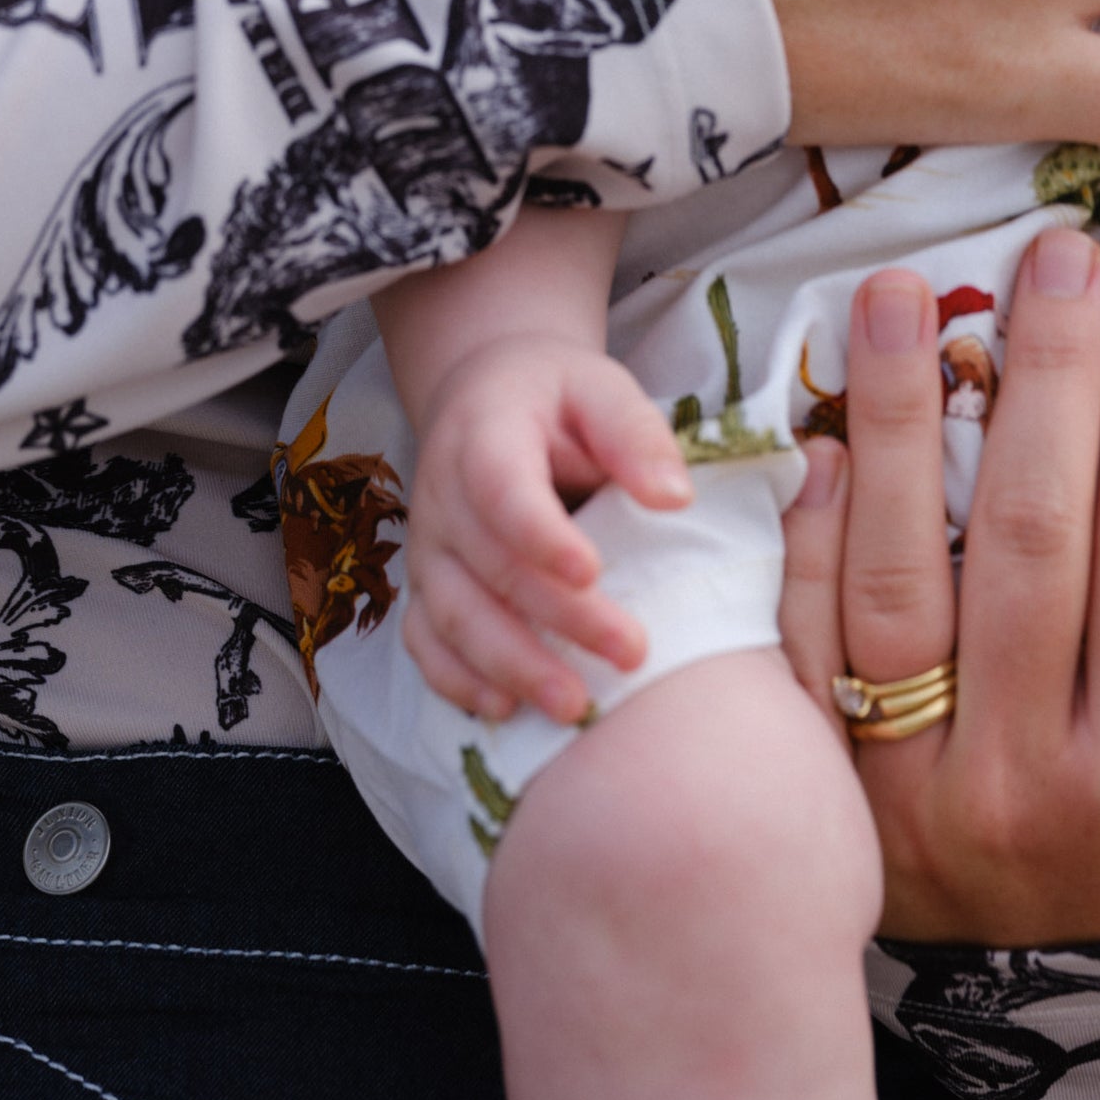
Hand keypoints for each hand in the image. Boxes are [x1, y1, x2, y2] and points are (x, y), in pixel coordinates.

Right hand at [399, 336, 691, 724]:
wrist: (485, 395)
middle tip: (630, 653)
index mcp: (484, 435)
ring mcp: (428, 547)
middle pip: (489, 567)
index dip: (538, 534)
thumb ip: (636, 434)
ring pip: (454, 616)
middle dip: (558, 619)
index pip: (499, 487)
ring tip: (573, 707)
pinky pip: (424, 641)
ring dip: (510, 666)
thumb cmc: (557, 398)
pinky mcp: (425, 586)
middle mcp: (442, 495)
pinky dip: (456, 681)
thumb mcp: (601, 388)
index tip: (593, 572)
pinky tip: (504, 711)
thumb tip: (674, 498)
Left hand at [778, 236, 1099, 944]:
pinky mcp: (833, 788)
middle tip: (1051, 253)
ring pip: (902, 575)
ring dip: (895, 417)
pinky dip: (814, 533)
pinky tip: (831, 436)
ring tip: (900, 292)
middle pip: (1030, 540)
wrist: (1070, 965)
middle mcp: (1038, 789)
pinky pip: (811, 640)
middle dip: (1044, 376)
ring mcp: (918, 794)